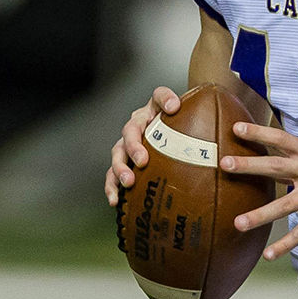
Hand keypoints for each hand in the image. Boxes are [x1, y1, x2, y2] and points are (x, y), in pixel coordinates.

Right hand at [105, 86, 180, 206]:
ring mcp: (127, 146)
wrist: (172, 136)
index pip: (159, 97)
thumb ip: (179, 106)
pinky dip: (112, 187)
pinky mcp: (124, 164)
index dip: (165, 100)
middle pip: (130, 132)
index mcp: (153, 110)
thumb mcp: (185, 113)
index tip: (173, 109)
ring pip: (118, 154)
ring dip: (120, 168)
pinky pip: (113, 175)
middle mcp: (136, 126)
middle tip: (142, 160)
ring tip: (127, 182)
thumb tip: (174, 106)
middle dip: (133, 147)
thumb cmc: (178, 126)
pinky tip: (115, 200)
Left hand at [222, 123, 297, 259]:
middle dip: (250, 165)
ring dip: (260, 215)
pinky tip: (270, 254)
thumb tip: (272, 160)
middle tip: (225, 163)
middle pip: (276, 166)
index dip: (259, 133)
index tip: (236, 128)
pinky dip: (286, 245)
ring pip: (284, 205)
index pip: (281, 139)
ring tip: (238, 223)